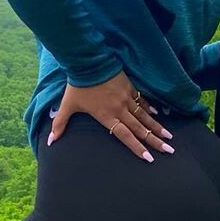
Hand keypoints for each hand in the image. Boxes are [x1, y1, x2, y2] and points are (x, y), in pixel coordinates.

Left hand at [47, 70, 174, 161]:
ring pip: (144, 116)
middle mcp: (120, 109)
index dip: (137, 148)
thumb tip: (50, 142)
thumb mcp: (67, 106)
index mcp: (106, 117)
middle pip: (140, 128)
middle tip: (169, 150)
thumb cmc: (77, 86)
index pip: (125, 136)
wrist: (89, 62)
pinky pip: (142, 101)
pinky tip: (158, 115)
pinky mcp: (130, 87)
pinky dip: (150, 109)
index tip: (149, 158)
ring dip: (157, 127)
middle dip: (155, 141)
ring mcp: (127, 98)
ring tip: (169, 137)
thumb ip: (59, 125)